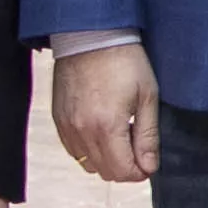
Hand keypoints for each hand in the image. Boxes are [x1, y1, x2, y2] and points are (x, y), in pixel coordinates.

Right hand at [51, 38, 157, 187]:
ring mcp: (66, 127)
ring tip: (120, 137)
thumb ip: (147, 137)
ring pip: (87, 165)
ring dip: (106, 160)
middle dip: (125, 168)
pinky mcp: (58, 119)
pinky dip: (89, 149)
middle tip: (137, 149)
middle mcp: (82, 132)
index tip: (148, 162)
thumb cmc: (124, 61)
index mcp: (107, 127)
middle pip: (105, 172)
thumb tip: (149, 167)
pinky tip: (101, 131)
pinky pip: (73, 150)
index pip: (123, 171)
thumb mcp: (147, 97)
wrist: (90, 35)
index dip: (140, 172)